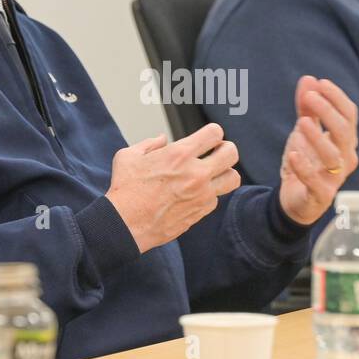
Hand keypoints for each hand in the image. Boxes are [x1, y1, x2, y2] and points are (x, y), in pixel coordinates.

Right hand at [106, 123, 240, 252]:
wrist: (125, 225)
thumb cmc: (125, 191)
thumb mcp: (129, 156)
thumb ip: (150, 144)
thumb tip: (163, 139)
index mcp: (179, 155)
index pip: (214, 133)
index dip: (213, 133)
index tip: (207, 138)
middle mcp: (196, 174)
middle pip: (231, 153)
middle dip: (225, 149)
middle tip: (215, 153)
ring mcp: (201, 194)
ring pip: (233, 178)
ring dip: (224, 173)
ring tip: (212, 174)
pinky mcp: (200, 212)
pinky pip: (216, 199)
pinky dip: (209, 195)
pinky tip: (194, 194)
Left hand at [278, 76, 358, 225]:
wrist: (296, 202)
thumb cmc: (306, 164)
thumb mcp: (304, 132)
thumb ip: (307, 108)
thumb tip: (308, 79)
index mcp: (345, 141)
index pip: (349, 115)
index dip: (336, 97)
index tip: (319, 82)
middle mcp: (345, 158)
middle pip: (344, 131)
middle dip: (327, 111)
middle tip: (309, 96)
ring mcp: (335, 178)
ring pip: (332, 156)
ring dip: (317, 137)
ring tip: (301, 123)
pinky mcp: (320, 195)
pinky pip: (315, 182)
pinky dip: (304, 167)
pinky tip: (292, 154)